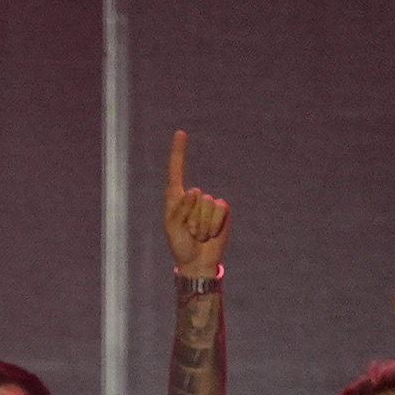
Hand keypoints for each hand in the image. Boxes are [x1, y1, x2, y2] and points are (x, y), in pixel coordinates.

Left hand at [160, 132, 227, 276]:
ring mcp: (209, 203)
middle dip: (191, 218)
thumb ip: (180, 209)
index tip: (181, 133)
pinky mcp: (222, 210)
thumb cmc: (180, 245)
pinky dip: (214, 224)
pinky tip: (211, 234)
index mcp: (175, 197)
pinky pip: (220, 210)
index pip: (176, 170)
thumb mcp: (173, 228)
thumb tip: (194, 190)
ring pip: (207, 204)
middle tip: (190, 232)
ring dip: (202, 225)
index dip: (179, 152)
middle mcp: (193, 196)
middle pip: (194, 196)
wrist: (198, 261)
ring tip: (199, 235)